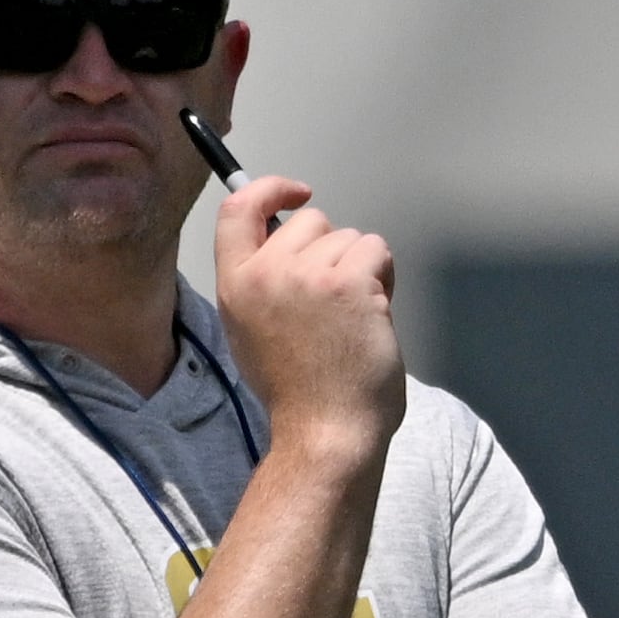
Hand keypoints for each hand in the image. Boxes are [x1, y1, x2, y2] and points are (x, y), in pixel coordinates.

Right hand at [211, 174, 403, 460]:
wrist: (325, 429)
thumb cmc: (297, 389)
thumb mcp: (250, 330)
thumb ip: (262, 282)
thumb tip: (288, 241)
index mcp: (235, 285)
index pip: (237, 209)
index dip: (269, 189)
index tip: (295, 191)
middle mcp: (266, 273)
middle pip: (309, 220)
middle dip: (330, 249)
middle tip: (334, 297)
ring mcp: (308, 275)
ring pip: (349, 237)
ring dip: (361, 268)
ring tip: (352, 316)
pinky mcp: (349, 282)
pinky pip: (376, 251)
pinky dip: (383, 277)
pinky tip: (372, 315)